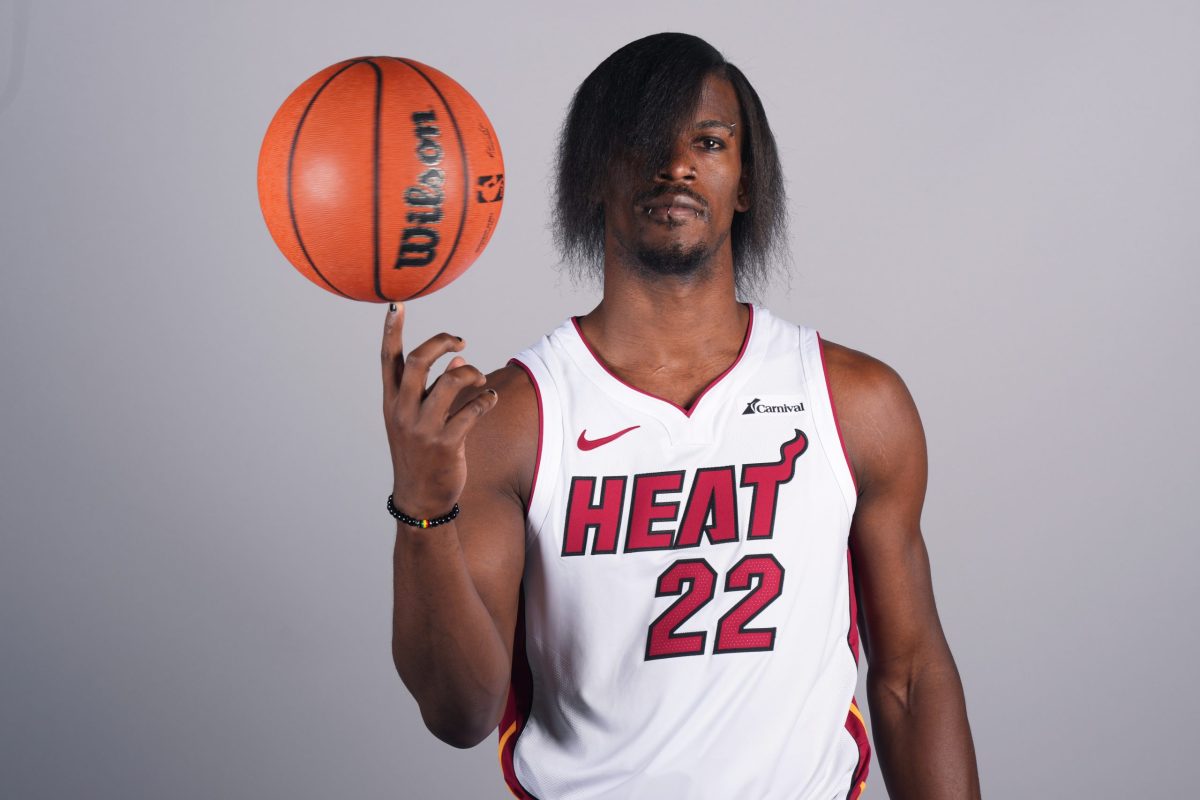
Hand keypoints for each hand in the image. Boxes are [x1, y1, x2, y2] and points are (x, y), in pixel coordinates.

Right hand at [381, 302, 498, 519]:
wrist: (420, 500)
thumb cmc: (421, 455)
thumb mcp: (419, 421)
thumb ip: (434, 390)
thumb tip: (456, 361)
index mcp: (391, 402)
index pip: (387, 359)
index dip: (391, 331)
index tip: (395, 306)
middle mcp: (402, 411)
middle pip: (418, 361)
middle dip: (441, 342)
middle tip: (460, 341)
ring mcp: (423, 428)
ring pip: (449, 381)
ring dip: (471, 372)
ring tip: (480, 378)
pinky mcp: (446, 443)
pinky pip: (472, 410)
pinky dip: (486, 398)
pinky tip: (491, 398)